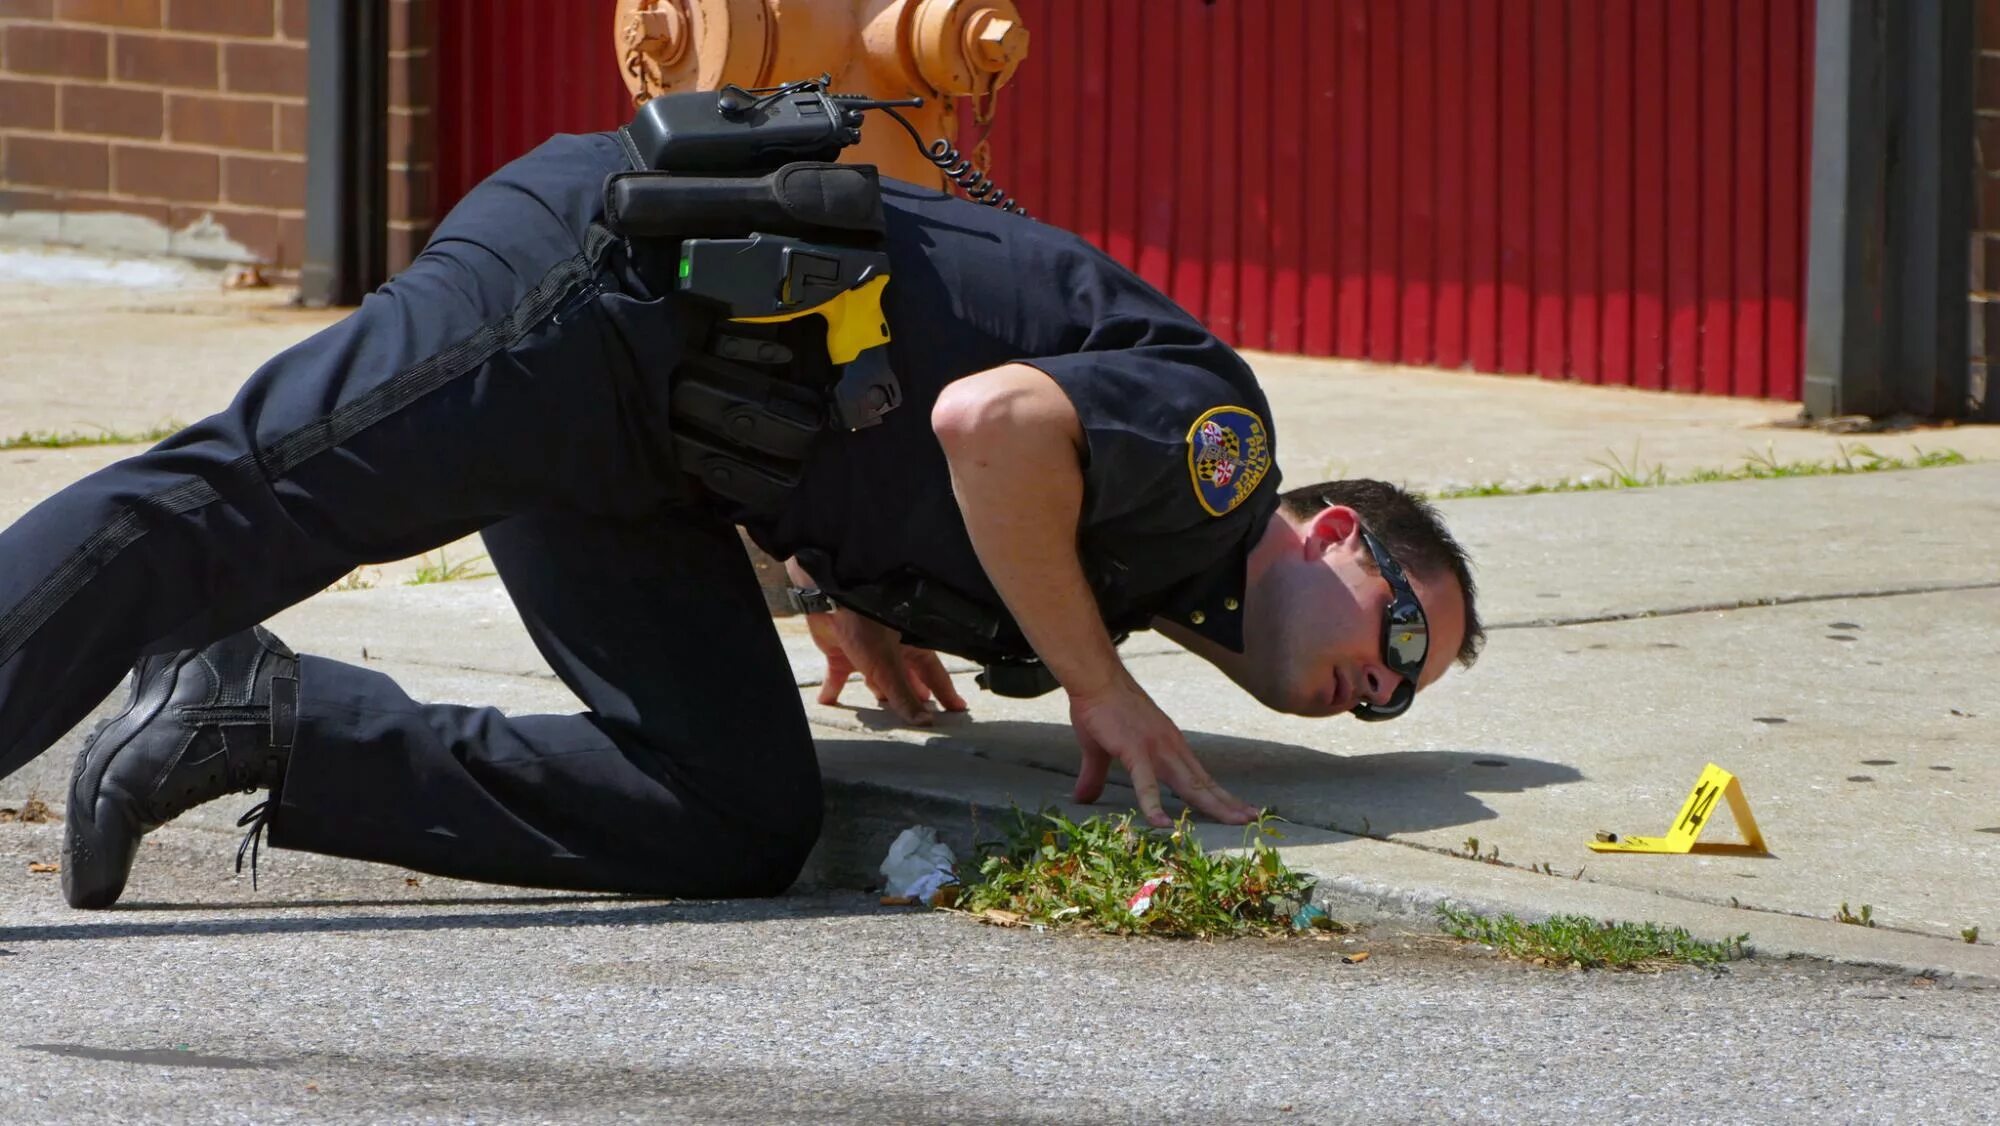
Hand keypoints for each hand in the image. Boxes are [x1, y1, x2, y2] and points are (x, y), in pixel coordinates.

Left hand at [805, 608, 967, 726]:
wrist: (830, 600)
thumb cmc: (866, 623)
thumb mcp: (888, 667)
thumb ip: (904, 696)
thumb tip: (925, 722)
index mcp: (912, 647)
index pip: (934, 675)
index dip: (945, 693)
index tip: (957, 709)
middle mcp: (892, 650)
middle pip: (907, 679)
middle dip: (914, 696)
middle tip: (923, 715)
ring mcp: (866, 651)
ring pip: (876, 680)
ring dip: (879, 695)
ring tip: (884, 716)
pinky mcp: (842, 653)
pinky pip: (838, 676)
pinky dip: (833, 689)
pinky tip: (828, 702)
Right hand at [1068, 678, 1259, 827]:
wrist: (1094, 679)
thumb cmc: (1099, 709)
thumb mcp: (1099, 749)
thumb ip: (1095, 777)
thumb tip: (1081, 798)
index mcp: (1168, 746)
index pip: (1200, 776)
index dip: (1220, 795)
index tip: (1240, 809)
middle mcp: (1170, 748)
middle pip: (1203, 783)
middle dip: (1228, 803)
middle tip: (1253, 820)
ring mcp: (1156, 749)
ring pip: (1189, 785)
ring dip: (1213, 805)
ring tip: (1235, 822)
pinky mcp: (1134, 751)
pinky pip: (1146, 783)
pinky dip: (1155, 805)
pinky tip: (1163, 825)